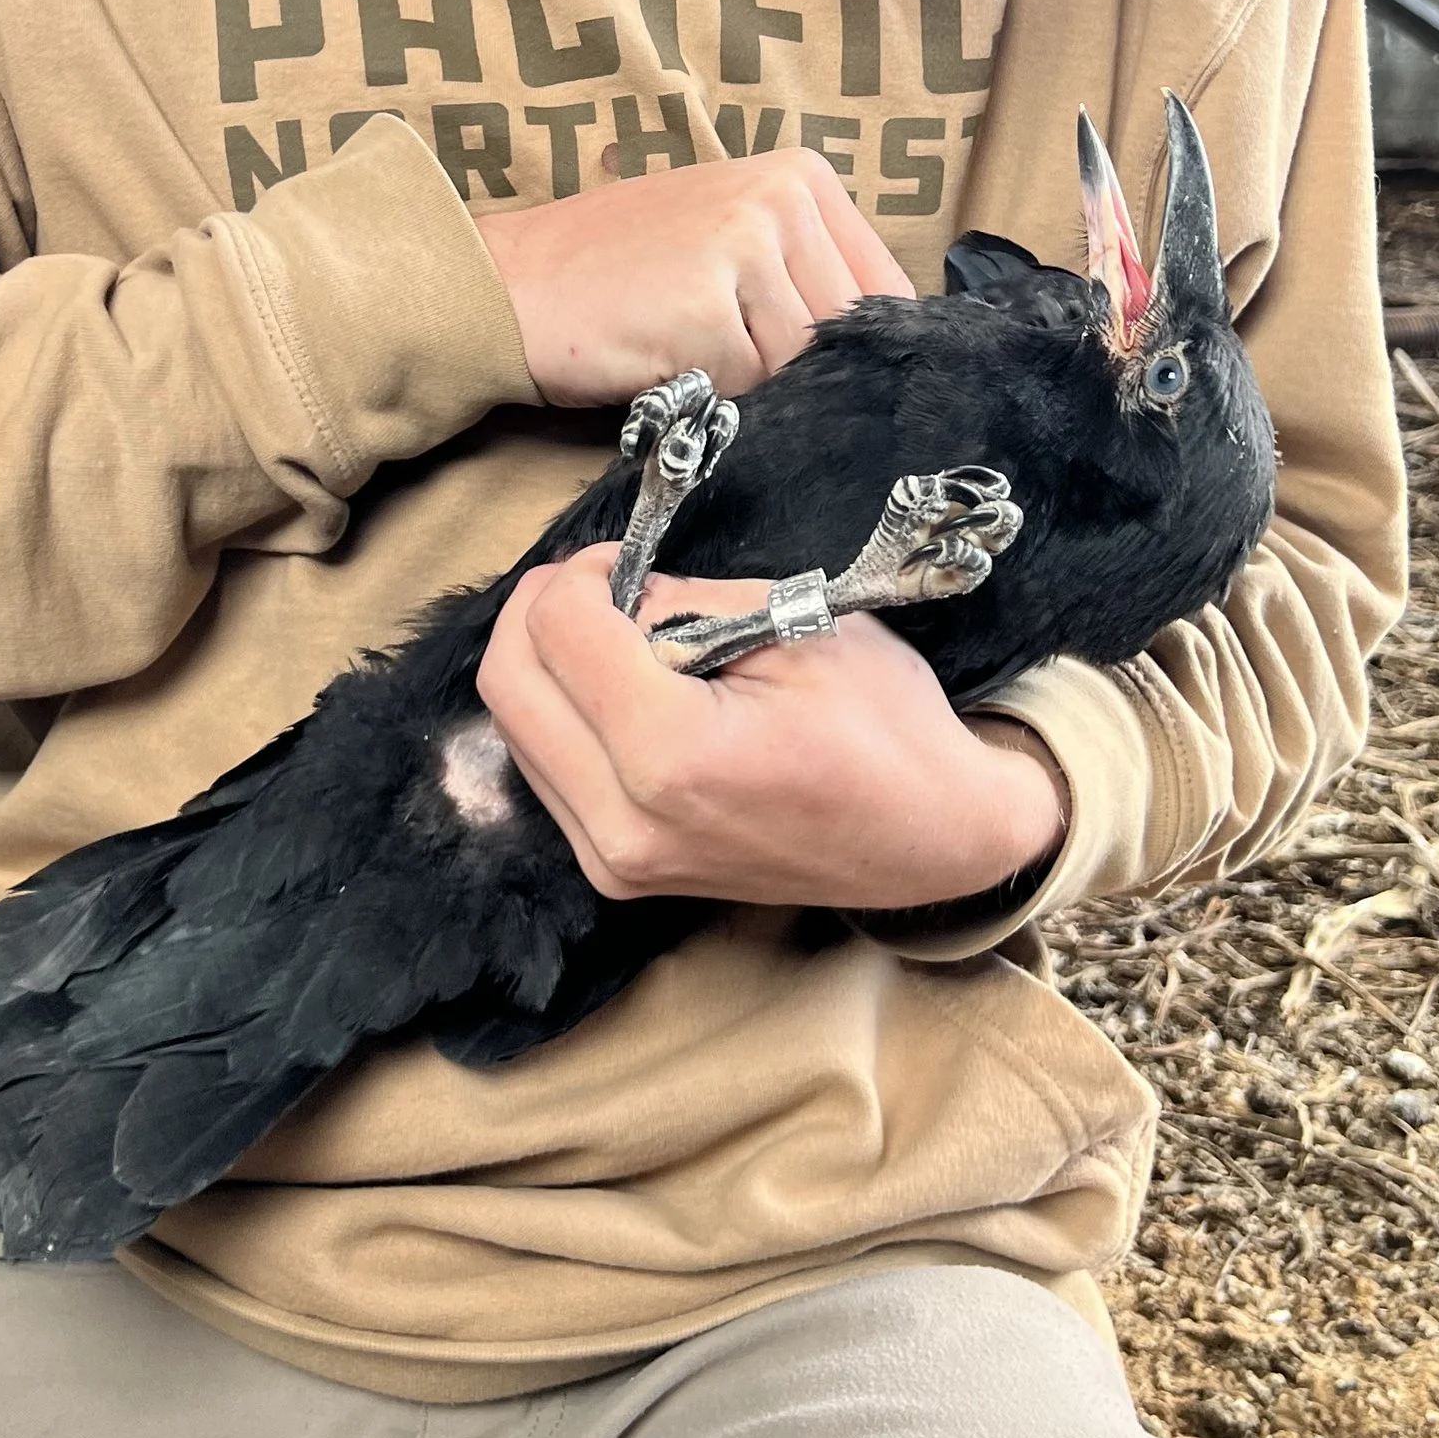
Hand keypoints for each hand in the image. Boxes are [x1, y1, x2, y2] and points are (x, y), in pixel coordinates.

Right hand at [476, 150, 913, 405]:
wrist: (509, 286)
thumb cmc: (617, 273)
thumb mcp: (728, 239)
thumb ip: (807, 272)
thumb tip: (887, 348)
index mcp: (800, 176)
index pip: (886, 288)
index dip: (855, 345)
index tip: (810, 362)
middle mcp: (782, 199)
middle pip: (847, 331)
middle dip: (798, 367)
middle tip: (726, 358)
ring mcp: (746, 247)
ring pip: (802, 364)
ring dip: (752, 383)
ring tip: (689, 353)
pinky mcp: (709, 309)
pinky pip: (750, 388)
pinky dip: (713, 396)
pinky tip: (664, 363)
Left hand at [477, 544, 1067, 909]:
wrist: (931, 841)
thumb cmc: (886, 727)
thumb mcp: (794, 625)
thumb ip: (682, 602)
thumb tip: (610, 593)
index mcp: (673, 756)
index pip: (557, 633)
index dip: (579, 575)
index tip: (619, 562)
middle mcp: (624, 823)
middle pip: (507, 685)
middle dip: (540, 611)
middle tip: (600, 585)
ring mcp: (615, 862)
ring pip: (515, 729)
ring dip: (547, 664)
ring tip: (621, 639)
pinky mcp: (617, 875)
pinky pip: (547, 772)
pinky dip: (565, 715)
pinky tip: (624, 695)